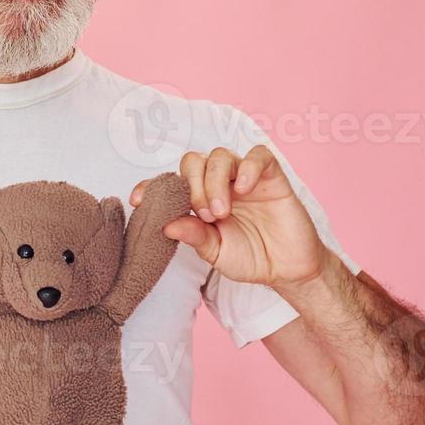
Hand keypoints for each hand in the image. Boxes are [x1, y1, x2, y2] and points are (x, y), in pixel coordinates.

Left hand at [130, 146, 326, 289]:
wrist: (287, 269)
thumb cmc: (250, 258)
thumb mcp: (216, 253)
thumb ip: (194, 237)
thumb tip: (166, 225)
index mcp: (199, 200)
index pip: (170, 183)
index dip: (151, 186)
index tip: (137, 200)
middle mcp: (219, 183)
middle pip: (193, 161)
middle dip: (192, 185)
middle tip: (204, 215)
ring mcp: (244, 178)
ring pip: (220, 156)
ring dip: (215, 181)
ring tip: (221, 212)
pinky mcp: (271, 176)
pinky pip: (258, 155)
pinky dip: (248, 168)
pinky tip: (245, 190)